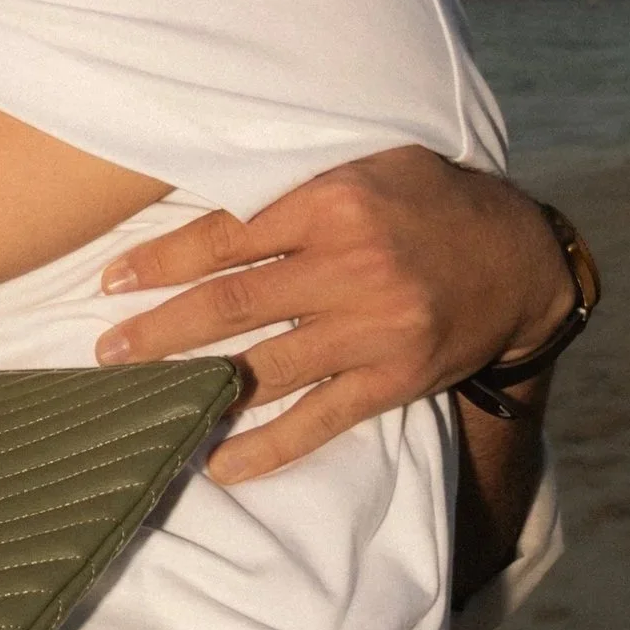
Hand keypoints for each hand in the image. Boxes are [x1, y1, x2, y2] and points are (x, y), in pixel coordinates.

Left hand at [93, 149, 574, 484]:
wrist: (523, 258)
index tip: (111, 283)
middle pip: (233, 305)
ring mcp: (375, 330)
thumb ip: (294, 184)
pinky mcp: (396, 380)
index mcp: (334, 204)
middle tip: (106, 354)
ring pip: (267, 368)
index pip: (226, 236)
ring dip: (199, 390)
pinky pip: (320, 421)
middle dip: (160, 332)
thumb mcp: (365, 164)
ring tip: (144, 403)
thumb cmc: (427, 199)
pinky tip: (220, 465)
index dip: (161, 262)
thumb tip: (200, 192)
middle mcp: (352, 267)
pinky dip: (267, 448)